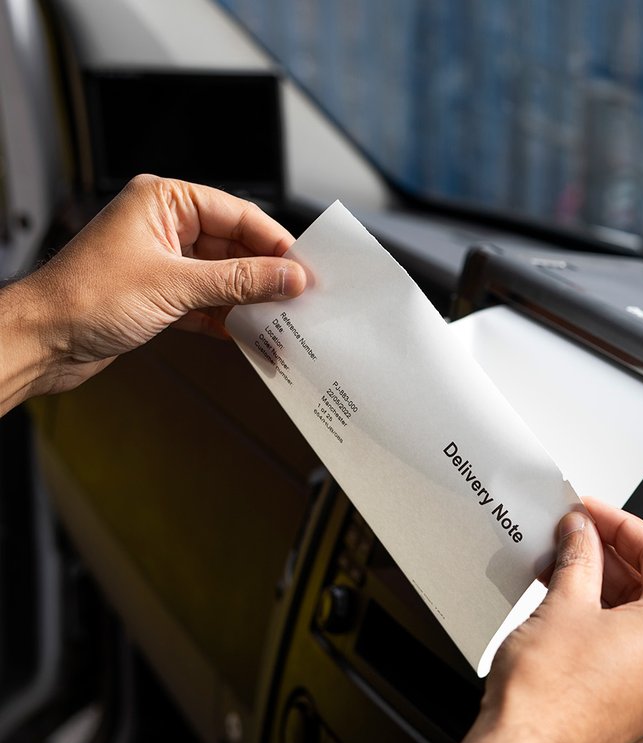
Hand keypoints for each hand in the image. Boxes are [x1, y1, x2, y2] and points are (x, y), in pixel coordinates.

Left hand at [0, 174, 304, 413]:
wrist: (39, 341)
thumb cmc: (82, 298)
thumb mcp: (174, 285)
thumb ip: (239, 281)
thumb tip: (288, 277)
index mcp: (162, 201)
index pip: (237, 214)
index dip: (275, 242)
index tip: (304, 267)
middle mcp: (162, 226)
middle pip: (234, 245)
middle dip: (264, 274)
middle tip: (298, 295)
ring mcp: (160, 261)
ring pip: (222, 276)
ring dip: (248, 299)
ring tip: (278, 317)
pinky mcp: (158, 295)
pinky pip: (207, 301)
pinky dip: (226, 317)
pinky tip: (248, 332)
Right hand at [434, 498, 642, 742]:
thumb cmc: (547, 698)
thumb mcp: (564, 603)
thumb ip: (579, 556)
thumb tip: (581, 532)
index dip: (621, 524)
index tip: (592, 511)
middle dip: (609, 556)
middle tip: (575, 534)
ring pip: (640, 621)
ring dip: (603, 589)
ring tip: (563, 566)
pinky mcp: (636, 708)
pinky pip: (629, 652)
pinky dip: (603, 624)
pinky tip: (568, 605)